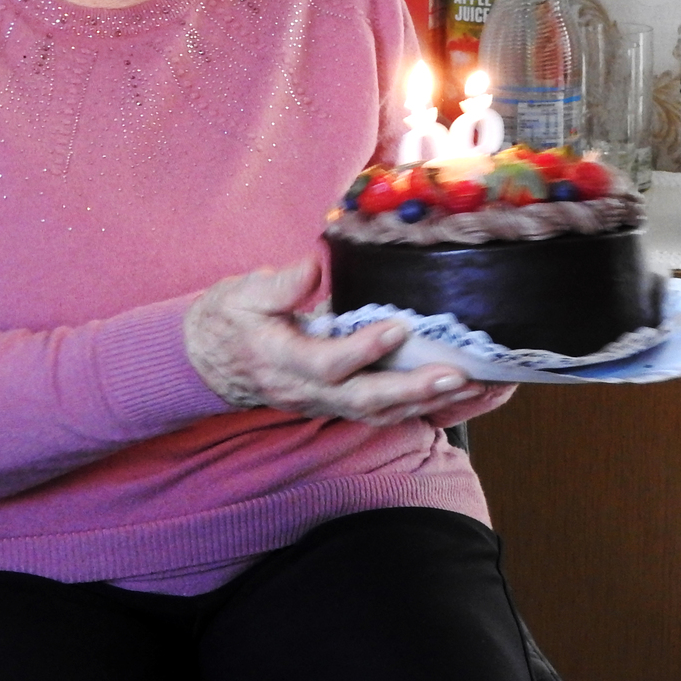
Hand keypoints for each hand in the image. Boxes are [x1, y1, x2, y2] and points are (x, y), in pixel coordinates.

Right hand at [183, 258, 498, 424]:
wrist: (206, 361)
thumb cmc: (227, 321)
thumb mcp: (241, 292)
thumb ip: (279, 283)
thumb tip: (315, 265)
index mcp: (281, 359)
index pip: (327, 362)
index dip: (363, 349)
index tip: (397, 327)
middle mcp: (304, 390)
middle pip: (363, 400)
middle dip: (413, 390)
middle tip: (456, 375)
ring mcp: (321, 403)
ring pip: (378, 414)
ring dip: (428, 404)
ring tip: (473, 389)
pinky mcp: (335, 404)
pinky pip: (381, 414)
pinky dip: (422, 408)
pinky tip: (455, 398)